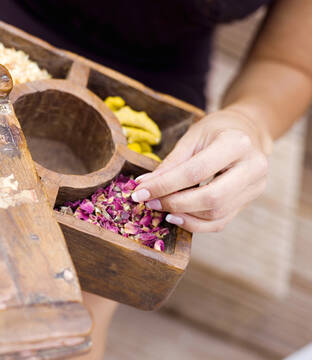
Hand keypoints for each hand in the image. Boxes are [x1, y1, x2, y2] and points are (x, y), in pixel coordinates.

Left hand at [131, 109, 270, 231]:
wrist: (248, 132)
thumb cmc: (216, 131)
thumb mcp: (192, 137)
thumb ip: (171, 163)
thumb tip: (144, 186)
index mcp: (237, 144)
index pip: (195, 172)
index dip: (165, 185)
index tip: (140, 191)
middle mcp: (252, 167)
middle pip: (211, 198)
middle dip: (174, 204)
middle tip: (149, 202)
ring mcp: (254, 187)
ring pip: (216, 214)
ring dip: (182, 215)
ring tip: (159, 207)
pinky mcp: (248, 202)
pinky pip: (220, 222)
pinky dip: (195, 224)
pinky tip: (175, 216)